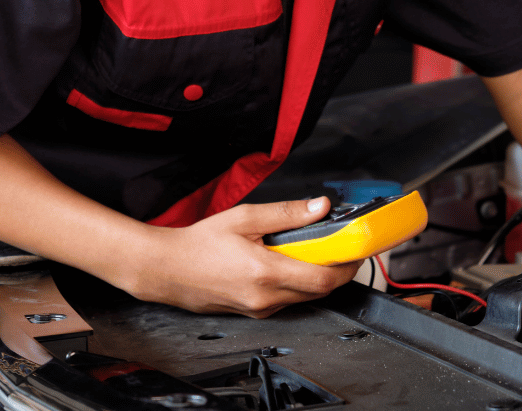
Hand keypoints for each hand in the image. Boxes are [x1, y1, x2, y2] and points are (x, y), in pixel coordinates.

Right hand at [124, 198, 360, 317]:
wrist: (167, 269)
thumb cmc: (200, 243)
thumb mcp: (245, 217)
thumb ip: (286, 214)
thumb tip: (320, 207)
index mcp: (266, 272)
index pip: (323, 279)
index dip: (346, 267)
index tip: (355, 251)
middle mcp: (266, 298)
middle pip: (318, 291)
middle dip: (335, 270)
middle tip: (338, 247)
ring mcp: (259, 309)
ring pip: (303, 297)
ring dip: (315, 277)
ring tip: (310, 250)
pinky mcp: (252, 313)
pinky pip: (285, 301)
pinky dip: (296, 283)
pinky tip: (286, 262)